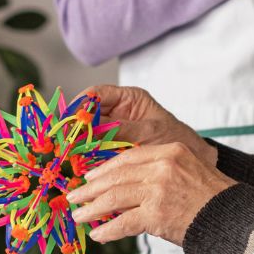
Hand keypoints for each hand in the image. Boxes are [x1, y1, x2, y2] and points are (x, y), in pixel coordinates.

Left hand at [68, 143, 235, 245]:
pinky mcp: (157, 214)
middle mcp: (163, 166)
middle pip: (116, 176)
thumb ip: (159, 172)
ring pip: (114, 198)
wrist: (232, 218)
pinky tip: (99, 235)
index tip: (90, 178)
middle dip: (91, 189)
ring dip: (92, 209)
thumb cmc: (213, 199)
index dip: (104, 169)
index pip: (127, 157)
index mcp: (170, 151)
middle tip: (75, 197)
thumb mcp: (188, 170)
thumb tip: (125, 186)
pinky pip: (123, 222)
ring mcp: (159, 190)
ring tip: (80, 217)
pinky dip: (108, 230)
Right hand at [77, 85, 215, 167]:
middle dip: (75, 124)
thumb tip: (95, 129)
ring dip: (77, 140)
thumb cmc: (175, 139)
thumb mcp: (150, 131)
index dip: (80, 103)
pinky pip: (94, 146)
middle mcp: (118, 110)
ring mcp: (114, 127)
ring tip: (67, 150)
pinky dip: (85, 153)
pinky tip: (78, 161)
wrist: (189, 160)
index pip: (97, 93)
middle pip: (87, 112)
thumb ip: (123, 128)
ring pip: (87, 130)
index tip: (69, 117)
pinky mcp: (112, 146)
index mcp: (129, 98)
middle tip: (63, 138)